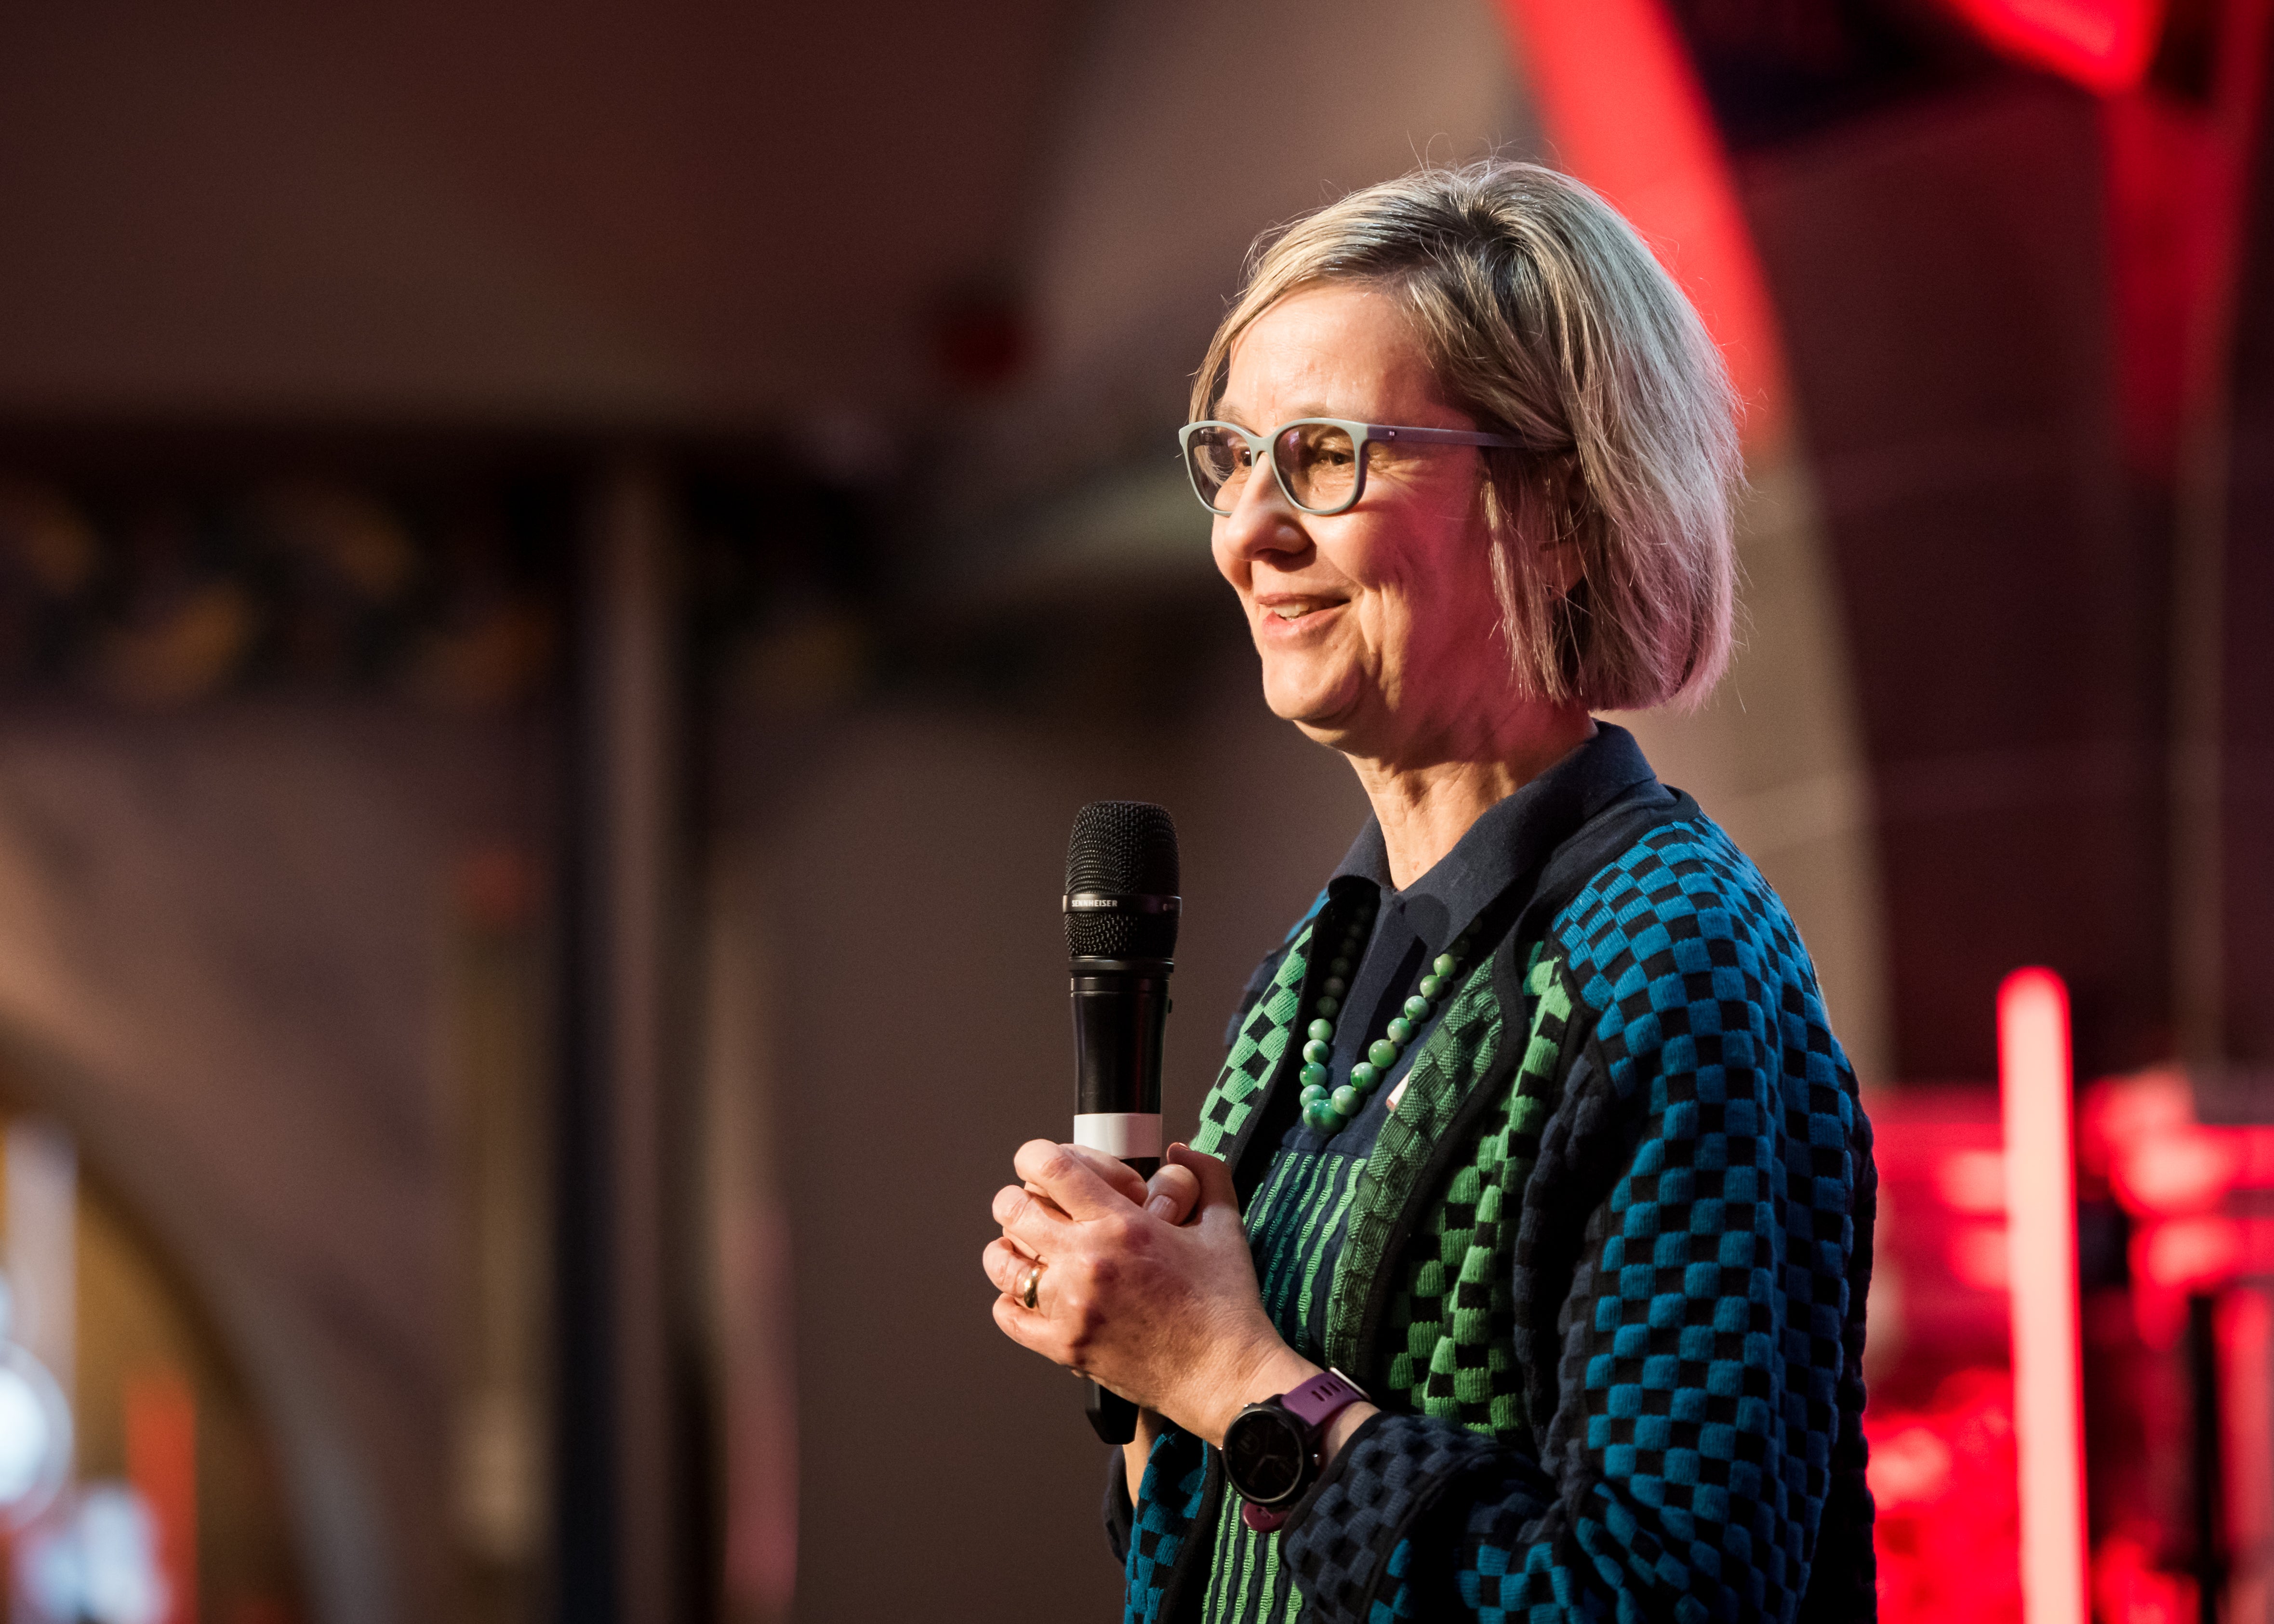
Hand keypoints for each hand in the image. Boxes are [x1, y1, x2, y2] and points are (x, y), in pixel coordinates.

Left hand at [984, 1141, 1313, 1443]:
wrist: (1224, 1376)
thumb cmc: (1225, 1304)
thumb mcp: (1224, 1225)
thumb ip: (1206, 1174)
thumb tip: (1178, 1150)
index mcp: (1122, 1224)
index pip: (1050, 1167)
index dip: (1037, 1155)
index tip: (1043, 1163)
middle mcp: (1087, 1261)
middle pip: (1012, 1208)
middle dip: (1018, 1198)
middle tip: (1036, 1204)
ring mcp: (1070, 1307)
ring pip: (1001, 1261)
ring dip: (1009, 1247)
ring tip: (1028, 1248)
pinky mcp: (1064, 1346)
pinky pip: (1009, 1315)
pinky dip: (1011, 1300)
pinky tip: (1031, 1293)